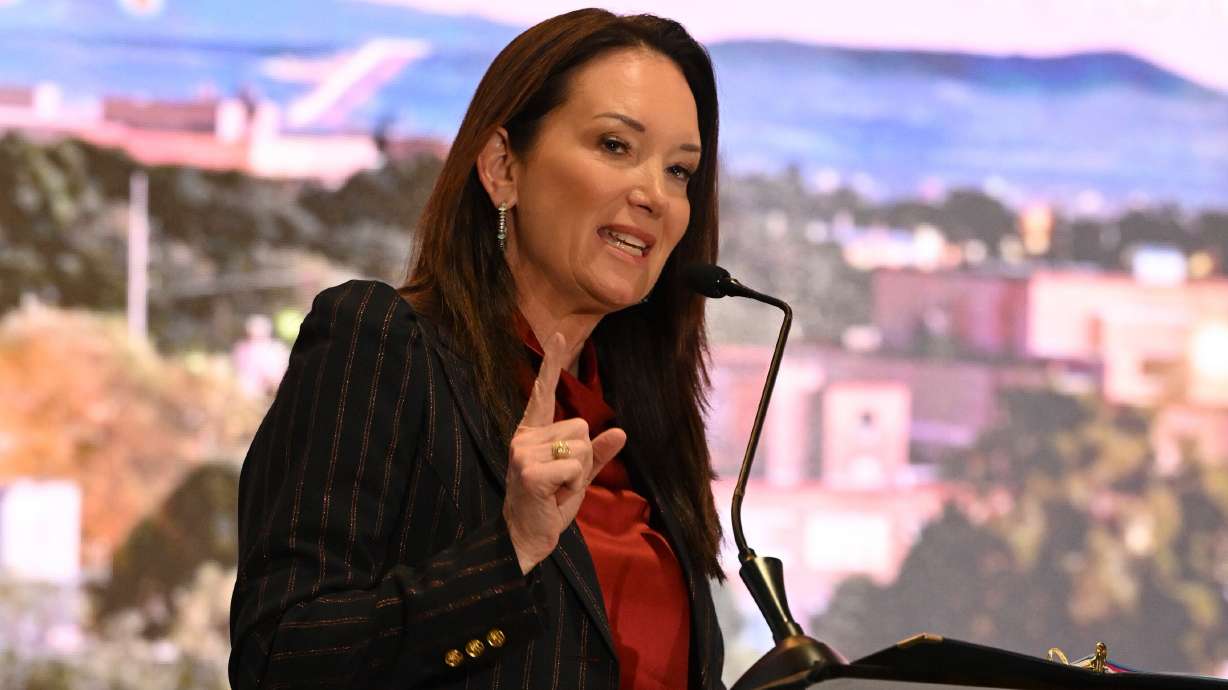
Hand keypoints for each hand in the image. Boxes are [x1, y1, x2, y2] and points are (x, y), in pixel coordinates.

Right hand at [502, 333, 625, 573]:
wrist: (526, 539)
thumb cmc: (549, 505)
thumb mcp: (579, 476)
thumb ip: (597, 453)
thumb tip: (620, 431)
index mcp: (533, 432)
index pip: (543, 392)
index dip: (552, 363)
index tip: (559, 334)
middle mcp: (524, 436)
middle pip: (581, 427)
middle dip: (582, 459)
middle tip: (561, 482)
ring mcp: (523, 452)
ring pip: (580, 447)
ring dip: (578, 475)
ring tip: (556, 489)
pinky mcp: (529, 471)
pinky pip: (575, 467)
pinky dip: (572, 487)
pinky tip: (552, 496)